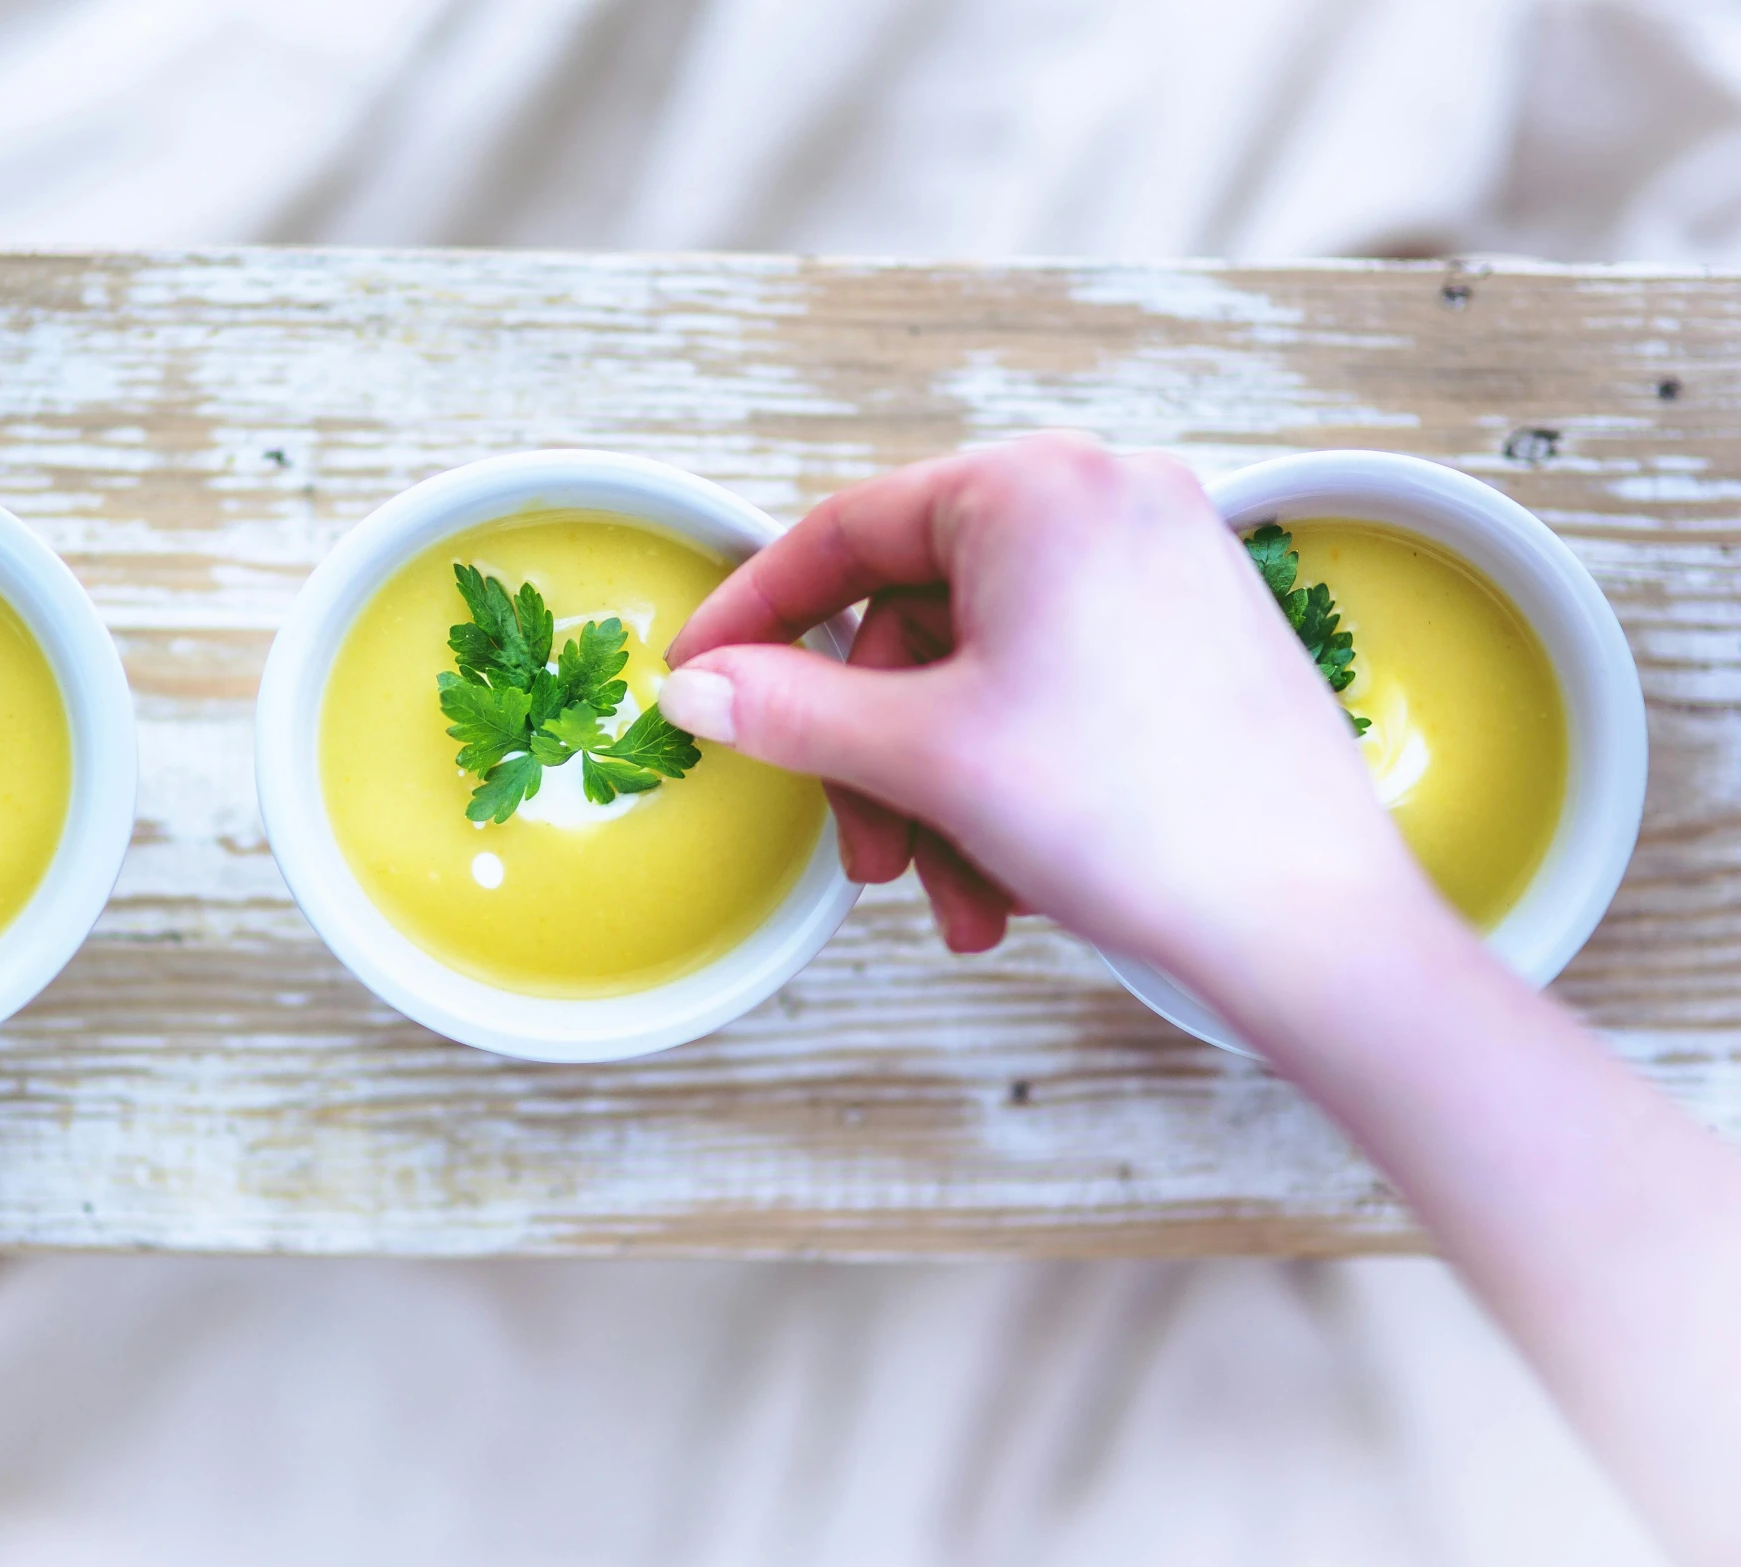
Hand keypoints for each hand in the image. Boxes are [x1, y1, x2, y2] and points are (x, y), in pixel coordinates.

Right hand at [660, 433, 1434, 974]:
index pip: (845, 533)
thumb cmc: (1140, 822)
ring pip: (982, 669)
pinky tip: (1018, 876)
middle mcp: (1110, 499)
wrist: (1314, 928)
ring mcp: (1165, 561)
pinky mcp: (1197, 631)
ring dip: (943, 791)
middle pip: (916, 617)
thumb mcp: (926, 757)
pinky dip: (1012, 776)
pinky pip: (1054, 685)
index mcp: (1039, 488)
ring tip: (963, 896)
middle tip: (872, 855)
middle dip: (878, 756)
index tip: (700, 678)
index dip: (756, 616)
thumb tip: (699, 685)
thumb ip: (789, 708)